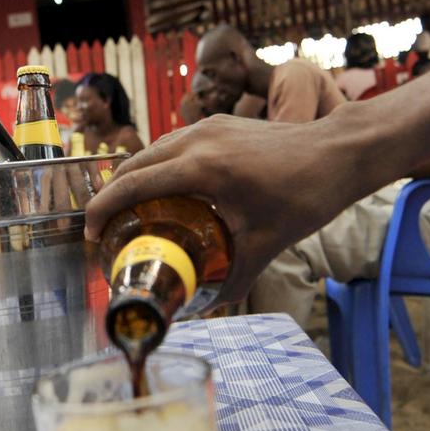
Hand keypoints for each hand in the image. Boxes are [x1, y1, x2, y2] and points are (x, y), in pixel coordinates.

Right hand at [84, 113, 372, 301]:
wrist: (339, 153)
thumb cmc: (306, 197)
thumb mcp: (265, 245)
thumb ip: (232, 278)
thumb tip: (206, 307)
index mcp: (202, 168)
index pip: (132, 185)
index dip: (102, 209)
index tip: (90, 233)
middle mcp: (196, 140)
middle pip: (132, 165)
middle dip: (111, 195)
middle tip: (107, 230)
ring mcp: (207, 126)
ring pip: (152, 150)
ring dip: (134, 178)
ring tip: (132, 211)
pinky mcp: (219, 123)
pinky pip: (173, 143)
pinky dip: (158, 165)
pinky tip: (167, 190)